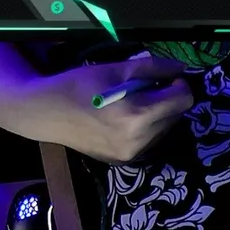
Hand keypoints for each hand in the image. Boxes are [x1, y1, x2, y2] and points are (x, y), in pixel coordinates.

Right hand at [32, 55, 193, 163]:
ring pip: (164, 130)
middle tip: (146, 88)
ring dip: (157, 115)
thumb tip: (180, 68)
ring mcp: (132, 154)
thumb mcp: (116, 69)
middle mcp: (139, 140)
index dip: (179, 85)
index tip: (167, 77)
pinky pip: (149, 142)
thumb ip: (152, 68)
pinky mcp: (124, 161)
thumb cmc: (78, 86)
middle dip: (167, 99)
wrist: (46, 113)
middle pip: (176, 116)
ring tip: (132, 103)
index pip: (183, 100)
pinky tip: (123, 119)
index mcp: (138, 115)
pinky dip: (145, 129)